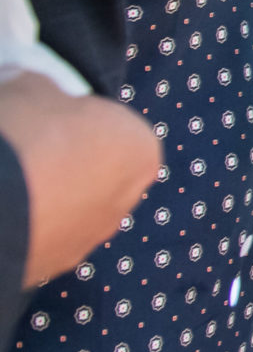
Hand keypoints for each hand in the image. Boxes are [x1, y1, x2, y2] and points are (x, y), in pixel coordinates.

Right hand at [1, 74, 160, 285]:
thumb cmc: (23, 134)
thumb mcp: (32, 86)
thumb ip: (47, 90)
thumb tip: (39, 94)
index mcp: (140, 148)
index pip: (113, 125)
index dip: (74, 118)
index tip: (44, 115)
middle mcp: (128, 198)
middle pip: (95, 169)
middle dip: (65, 159)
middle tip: (25, 146)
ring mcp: (92, 237)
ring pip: (71, 206)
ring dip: (46, 194)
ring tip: (9, 176)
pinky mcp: (56, 265)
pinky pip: (44, 233)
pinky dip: (27, 221)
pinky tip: (5, 204)